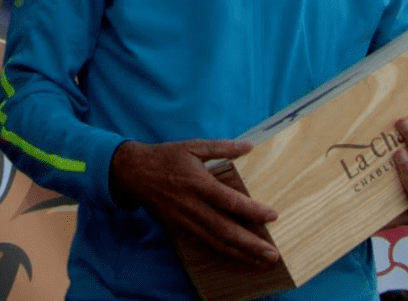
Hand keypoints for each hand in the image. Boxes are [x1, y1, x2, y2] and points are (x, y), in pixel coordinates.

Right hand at [109, 139, 278, 264]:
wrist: (134, 173)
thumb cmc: (166, 157)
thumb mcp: (193, 146)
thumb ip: (222, 147)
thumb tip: (249, 146)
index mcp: (198, 183)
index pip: (230, 202)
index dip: (252, 211)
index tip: (273, 216)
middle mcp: (193, 205)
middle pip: (225, 230)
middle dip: (251, 244)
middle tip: (273, 254)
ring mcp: (185, 220)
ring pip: (216, 241)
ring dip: (240, 253)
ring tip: (262, 261)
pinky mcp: (179, 227)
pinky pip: (204, 243)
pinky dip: (223, 252)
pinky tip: (238, 256)